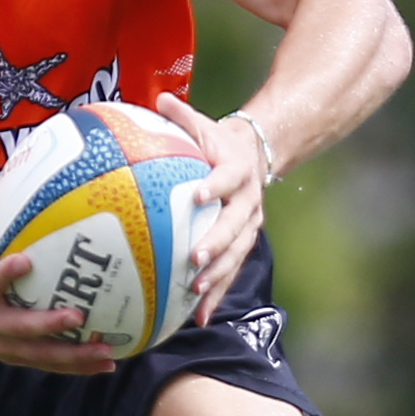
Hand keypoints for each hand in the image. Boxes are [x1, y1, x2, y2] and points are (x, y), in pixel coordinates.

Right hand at [0, 184, 117, 373]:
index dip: (4, 274)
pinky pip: (45, 363)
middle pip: (19, 328)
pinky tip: (104, 364)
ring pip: (38, 355)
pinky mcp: (12, 356)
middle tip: (77, 317)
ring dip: (73, 357)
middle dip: (48, 325)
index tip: (26, 261)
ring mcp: (0, 345)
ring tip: (106, 355)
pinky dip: (74, 366)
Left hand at [154, 92, 264, 325]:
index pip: (229, 177)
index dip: (217, 185)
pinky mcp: (243, 243)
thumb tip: (159, 99)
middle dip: (217, 243)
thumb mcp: (203, 124)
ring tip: (198, 293)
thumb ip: (182, 115)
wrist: (255, 156)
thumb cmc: (216, 142)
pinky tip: (199, 316)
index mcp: (236, 171)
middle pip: (235, 224)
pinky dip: (217, 293)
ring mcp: (248, 225)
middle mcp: (247, 201)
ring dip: (218, 274)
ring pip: (236, 253)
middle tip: (195, 258)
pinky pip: (231, 271)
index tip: (200, 193)